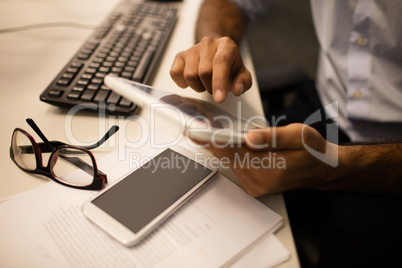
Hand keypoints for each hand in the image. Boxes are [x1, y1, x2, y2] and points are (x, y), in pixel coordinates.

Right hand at [170, 36, 251, 102]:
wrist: (215, 52)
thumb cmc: (228, 65)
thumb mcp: (241, 73)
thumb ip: (243, 82)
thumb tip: (237, 89)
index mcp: (226, 45)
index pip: (221, 62)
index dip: (219, 82)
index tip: (219, 99)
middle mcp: (208, 44)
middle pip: (204, 72)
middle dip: (210, 87)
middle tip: (214, 87)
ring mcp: (192, 49)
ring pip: (189, 75)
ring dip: (198, 86)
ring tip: (204, 82)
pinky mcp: (180, 56)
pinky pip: (175, 73)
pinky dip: (183, 83)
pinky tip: (192, 80)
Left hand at [192, 124, 337, 196]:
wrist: (321, 169)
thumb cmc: (312, 150)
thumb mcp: (300, 135)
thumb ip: (274, 136)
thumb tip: (250, 137)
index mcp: (271, 169)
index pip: (234, 152)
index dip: (213, 142)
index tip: (195, 134)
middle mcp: (260, 181)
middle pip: (228, 158)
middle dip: (213, 142)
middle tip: (195, 129)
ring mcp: (255, 186)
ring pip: (231, 162)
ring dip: (222, 148)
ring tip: (213, 134)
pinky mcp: (253, 186)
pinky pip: (236, 166)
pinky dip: (230, 154)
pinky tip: (229, 144)